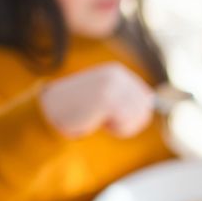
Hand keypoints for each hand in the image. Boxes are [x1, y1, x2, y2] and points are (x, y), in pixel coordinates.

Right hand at [40, 62, 155, 138]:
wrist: (50, 109)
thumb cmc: (79, 109)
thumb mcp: (108, 99)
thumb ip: (130, 100)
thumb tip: (150, 103)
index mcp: (119, 72)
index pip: (148, 100)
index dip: (134, 115)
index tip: (111, 113)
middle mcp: (118, 74)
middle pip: (145, 110)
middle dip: (128, 122)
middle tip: (104, 117)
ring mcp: (113, 84)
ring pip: (138, 118)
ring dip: (120, 126)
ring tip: (99, 117)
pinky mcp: (107, 98)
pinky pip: (126, 123)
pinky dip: (114, 129)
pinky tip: (97, 120)